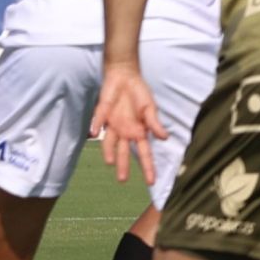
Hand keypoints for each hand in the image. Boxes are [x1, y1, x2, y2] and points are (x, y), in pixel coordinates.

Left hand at [92, 63, 166, 185]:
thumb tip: (165, 137)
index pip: (144, 152)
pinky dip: (96, 126)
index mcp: (139, 131)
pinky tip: (94, 132)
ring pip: (110, 143)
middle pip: (124, 152)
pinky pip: (99, 121)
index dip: (147, 167)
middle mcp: (125, 132)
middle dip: (124, 166)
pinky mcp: (102, 114)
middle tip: (122, 180)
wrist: (124, 77)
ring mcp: (112, 124)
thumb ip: (155, 123)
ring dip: (109, 152)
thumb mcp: (150, 108)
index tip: (151, 182)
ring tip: (110, 163)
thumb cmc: (139, 93)